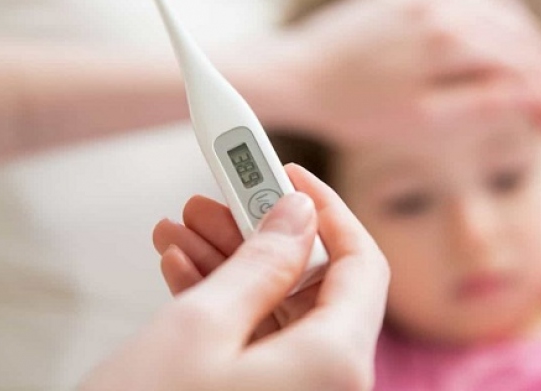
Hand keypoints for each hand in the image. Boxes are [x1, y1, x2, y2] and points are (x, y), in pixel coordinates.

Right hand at [81, 164, 389, 390]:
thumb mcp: (200, 326)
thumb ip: (262, 261)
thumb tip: (299, 213)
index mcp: (336, 364)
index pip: (361, 263)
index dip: (326, 209)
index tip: (285, 172)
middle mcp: (330, 387)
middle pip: (314, 287)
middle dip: (259, 236)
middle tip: (213, 196)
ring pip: (279, 315)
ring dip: (231, 267)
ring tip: (179, 228)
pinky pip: (259, 347)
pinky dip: (223, 310)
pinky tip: (181, 271)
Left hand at [286, 0, 540, 145]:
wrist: (298, 76)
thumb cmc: (355, 109)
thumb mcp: (422, 122)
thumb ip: (481, 105)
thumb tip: (530, 96)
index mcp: (449, 41)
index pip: (522, 64)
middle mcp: (441, 6)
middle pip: (518, 33)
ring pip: (497, 7)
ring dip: (526, 39)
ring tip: (536, 72)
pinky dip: (494, 12)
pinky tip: (502, 33)